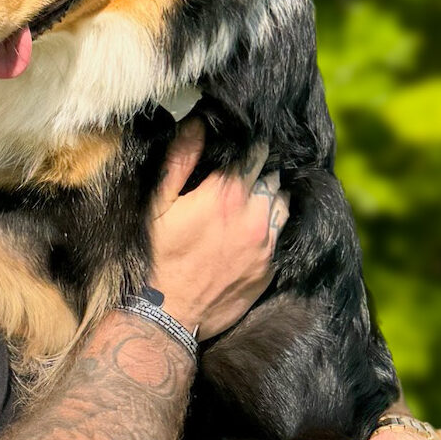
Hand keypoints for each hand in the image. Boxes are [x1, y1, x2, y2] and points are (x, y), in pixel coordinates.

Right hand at [147, 119, 286, 338]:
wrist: (167, 316)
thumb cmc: (156, 257)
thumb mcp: (158, 206)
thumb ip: (180, 161)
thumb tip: (196, 123)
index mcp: (225, 194)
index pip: (255, 154)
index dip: (251, 147)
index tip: (246, 144)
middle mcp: (253, 216)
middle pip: (273, 178)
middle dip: (263, 171)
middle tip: (250, 171)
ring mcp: (265, 245)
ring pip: (283, 205)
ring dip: (273, 197)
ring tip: (259, 197)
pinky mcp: (269, 270)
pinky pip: (282, 237)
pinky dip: (274, 227)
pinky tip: (258, 229)